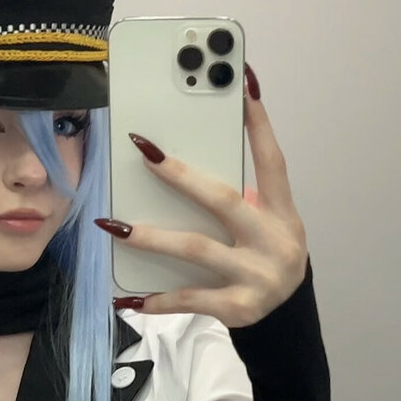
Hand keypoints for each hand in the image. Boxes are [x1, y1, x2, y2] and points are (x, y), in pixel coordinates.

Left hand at [94, 71, 308, 328]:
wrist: (286, 318)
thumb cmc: (264, 255)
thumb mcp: (266, 223)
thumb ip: (238, 196)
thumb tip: (180, 166)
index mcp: (282, 212)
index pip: (272, 161)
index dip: (258, 124)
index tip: (243, 83)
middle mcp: (274, 241)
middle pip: (223, 200)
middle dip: (181, 176)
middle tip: (145, 150)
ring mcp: (257, 276)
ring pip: (195, 249)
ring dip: (151, 237)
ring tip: (113, 226)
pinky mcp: (238, 308)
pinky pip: (189, 298)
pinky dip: (157, 299)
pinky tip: (127, 298)